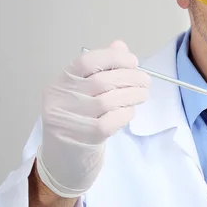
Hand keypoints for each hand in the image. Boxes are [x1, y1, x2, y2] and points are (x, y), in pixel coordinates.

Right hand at [37, 40, 150, 197]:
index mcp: (60, 82)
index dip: (114, 58)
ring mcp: (71, 119)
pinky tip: (130, 112)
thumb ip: (101, 68)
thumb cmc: (78, 120)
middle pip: (102, 80)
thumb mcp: (83, 93)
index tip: (133, 61)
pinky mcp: (85, 137)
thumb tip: (120, 46)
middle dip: (130, 77)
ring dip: (133, 95)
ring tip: (143, 94)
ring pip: (109, 100)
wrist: (64, 160)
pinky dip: (126, 113)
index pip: (86, 61)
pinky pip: (112, 120)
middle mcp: (61, 99)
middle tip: (145, 80)